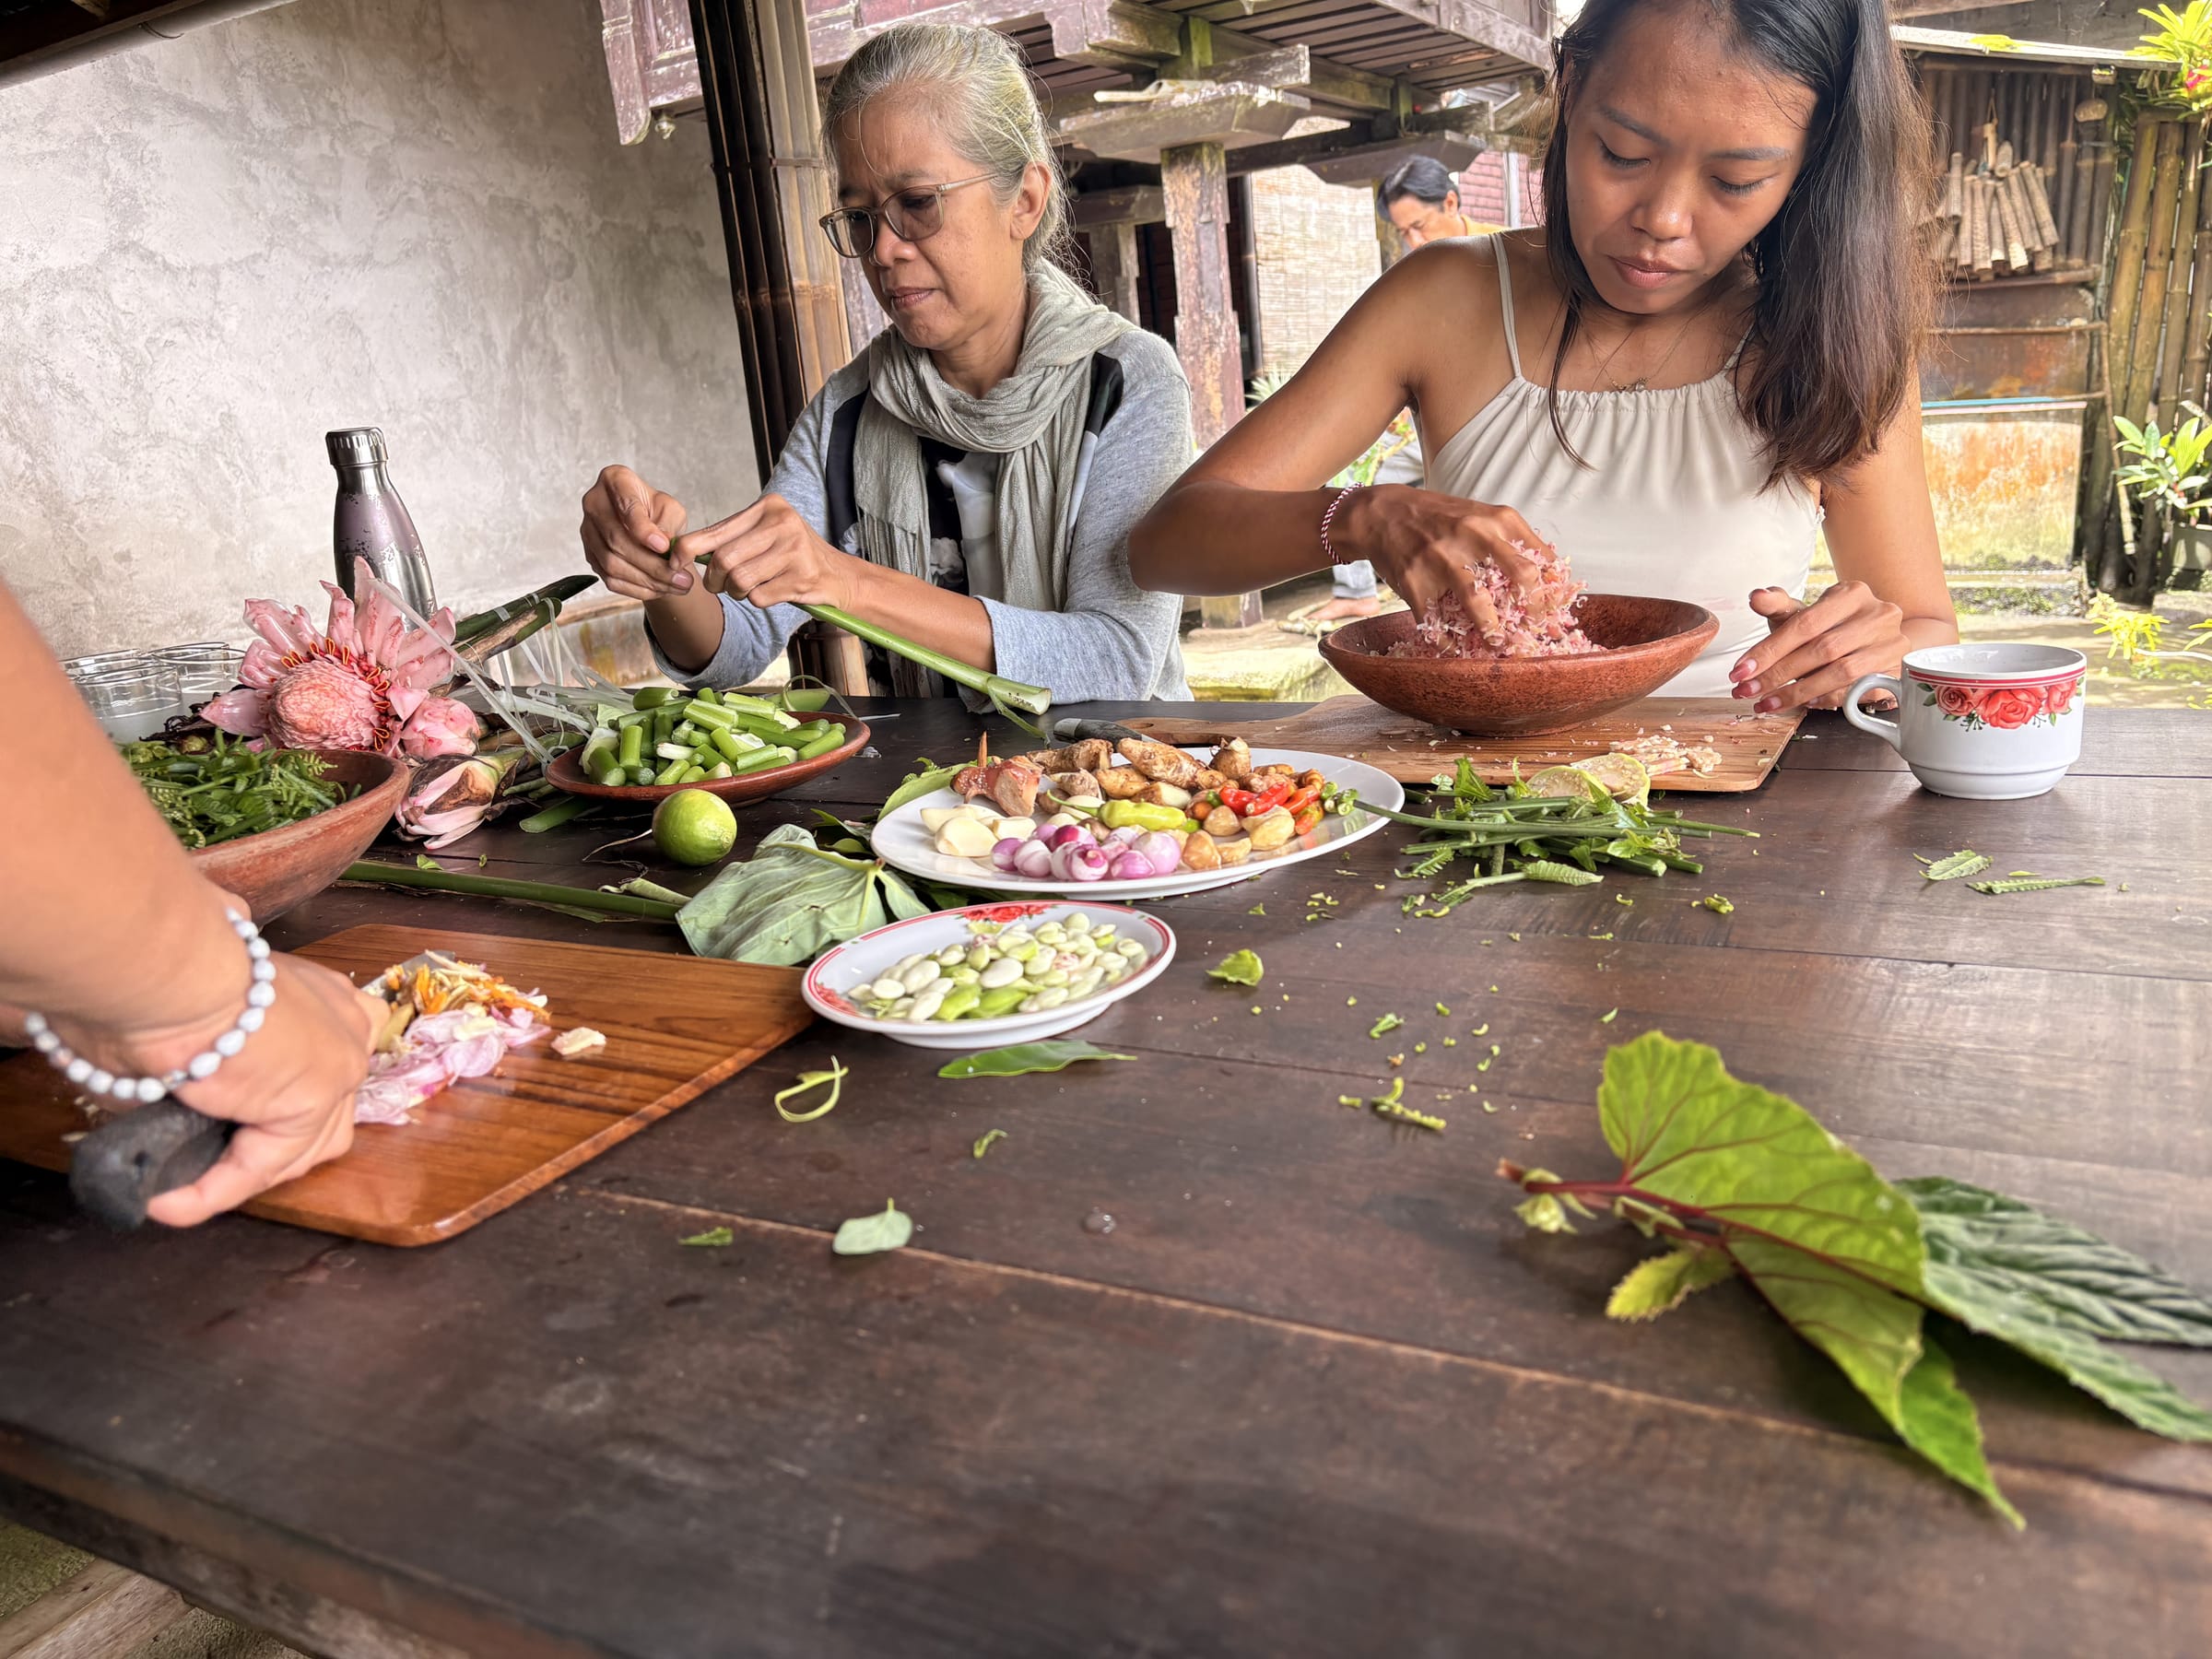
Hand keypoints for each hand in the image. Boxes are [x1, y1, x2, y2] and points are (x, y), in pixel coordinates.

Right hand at [66, 953, 383, 1227]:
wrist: (165, 965)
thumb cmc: (163, 969)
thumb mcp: (194, 1004)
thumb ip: (208, 1044)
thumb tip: (172, 1083)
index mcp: (321, 993)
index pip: (323, 1064)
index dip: (279, 1103)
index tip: (228, 1124)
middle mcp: (345, 1024)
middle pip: (325, 1112)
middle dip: (270, 1148)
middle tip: (205, 1164)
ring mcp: (338, 1064)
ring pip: (300, 1147)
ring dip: (240, 1174)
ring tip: (180, 1189)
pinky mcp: (312, 1100)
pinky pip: (261, 1164)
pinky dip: (212, 1190)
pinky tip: (168, 1202)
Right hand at [581, 464, 692, 601]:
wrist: (644, 524)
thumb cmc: (656, 510)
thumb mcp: (670, 509)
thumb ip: (667, 524)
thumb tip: (663, 549)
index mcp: (615, 481)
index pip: (626, 506)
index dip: (643, 530)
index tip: (664, 546)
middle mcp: (595, 503)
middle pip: (617, 541)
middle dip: (652, 565)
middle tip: (680, 577)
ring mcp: (588, 531)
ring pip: (612, 564)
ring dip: (647, 581)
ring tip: (676, 586)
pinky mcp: (591, 556)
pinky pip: (610, 579)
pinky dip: (637, 589)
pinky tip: (659, 589)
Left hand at [678, 495, 860, 611]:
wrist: (838, 575)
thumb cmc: (791, 555)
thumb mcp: (763, 534)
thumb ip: (728, 538)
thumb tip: (680, 550)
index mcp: (768, 507)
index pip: (715, 531)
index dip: (687, 549)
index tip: (675, 562)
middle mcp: (783, 523)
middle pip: (724, 559)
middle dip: (715, 580)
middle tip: (719, 586)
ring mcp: (795, 550)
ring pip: (740, 580)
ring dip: (737, 592)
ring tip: (748, 588)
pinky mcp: (803, 577)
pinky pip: (759, 597)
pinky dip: (759, 600)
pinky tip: (773, 591)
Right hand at [1337, 486, 1556, 636]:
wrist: (1384, 513)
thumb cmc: (1439, 517)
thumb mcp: (1481, 515)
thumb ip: (1512, 539)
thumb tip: (1550, 575)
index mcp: (1497, 520)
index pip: (1541, 558)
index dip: (1553, 590)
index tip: (1556, 613)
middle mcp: (1473, 536)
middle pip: (1521, 577)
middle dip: (1535, 612)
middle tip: (1534, 631)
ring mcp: (1442, 560)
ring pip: (1479, 605)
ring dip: (1493, 632)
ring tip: (1497, 644)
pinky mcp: (1416, 583)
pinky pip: (1438, 622)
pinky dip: (1448, 642)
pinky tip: (1454, 648)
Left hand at [1730, 583, 1908, 712]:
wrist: (1878, 639)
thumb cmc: (1832, 626)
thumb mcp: (1803, 613)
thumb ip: (1777, 606)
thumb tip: (1757, 597)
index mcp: (1852, 593)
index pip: (1804, 624)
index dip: (1769, 650)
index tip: (1740, 671)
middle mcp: (1878, 615)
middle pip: (1821, 650)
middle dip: (1778, 674)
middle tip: (1747, 691)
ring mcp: (1892, 644)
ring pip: (1840, 673)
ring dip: (1798, 692)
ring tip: (1766, 703)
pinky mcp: (1897, 671)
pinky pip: (1858, 691)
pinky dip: (1829, 698)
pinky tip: (1805, 703)